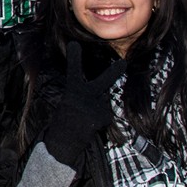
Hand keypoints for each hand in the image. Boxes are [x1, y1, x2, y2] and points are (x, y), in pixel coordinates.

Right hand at [46, 42, 125, 164]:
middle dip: (114, 72)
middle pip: (103, 82)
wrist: (62, 141)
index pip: (74, 70)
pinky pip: (106, 116)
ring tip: (86, 120)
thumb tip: (104, 95)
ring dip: (99, 111)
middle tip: (124, 64)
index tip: (74, 44)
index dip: (75, 57)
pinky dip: (101, 121)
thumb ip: (86, 95)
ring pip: (104, 104)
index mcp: (72, 90)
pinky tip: (90, 126)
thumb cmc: (65, 121)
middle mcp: (82, 95)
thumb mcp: (71, 103)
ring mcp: (92, 105)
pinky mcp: (100, 116)